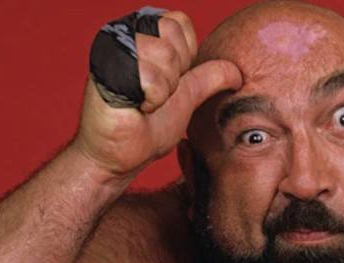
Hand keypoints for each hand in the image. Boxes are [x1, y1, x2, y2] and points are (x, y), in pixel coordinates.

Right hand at [73, 10, 241, 177]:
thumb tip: (238, 73)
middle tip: (153, 95)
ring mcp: (112, 45)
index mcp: (141, 33)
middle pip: (171, 32)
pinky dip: (150, 100)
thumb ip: (209, 79)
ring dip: (161, 91)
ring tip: (143, 102)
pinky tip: (134, 108)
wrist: (118, 158)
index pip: (179, 22)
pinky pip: (151, 77)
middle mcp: (124, 33)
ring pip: (164, 55)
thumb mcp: (186, 98)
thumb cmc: (146, 130)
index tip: (167, 83)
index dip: (183, 57)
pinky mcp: (105, 64)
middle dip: (173, 74)